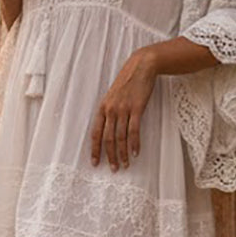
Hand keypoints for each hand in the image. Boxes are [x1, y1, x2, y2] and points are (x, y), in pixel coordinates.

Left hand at [91, 48, 156, 170]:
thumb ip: (110, 111)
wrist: (141, 67)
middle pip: (107, 138)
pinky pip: (133, 130)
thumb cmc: (128, 82)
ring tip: (125, 165)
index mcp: (102, 108)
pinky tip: (135, 153)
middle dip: (110, 156)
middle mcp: (110, 110)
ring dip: (122, 153)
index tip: (95, 163)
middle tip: (113, 169)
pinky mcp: (136, 108)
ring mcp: (123, 109)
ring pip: (120, 137)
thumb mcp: (113, 96)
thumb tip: (109, 129)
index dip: (95, 150)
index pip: (95, 133)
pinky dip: (134, 144)